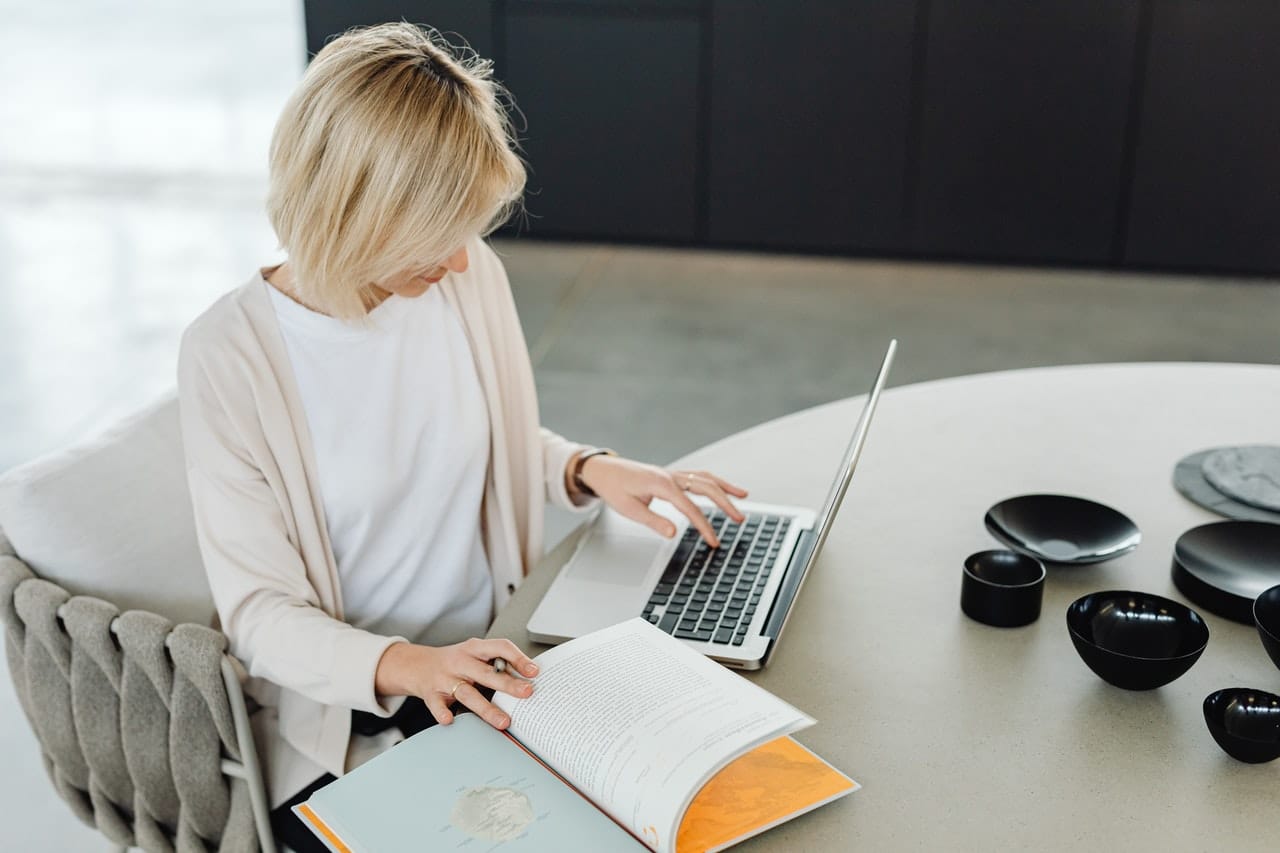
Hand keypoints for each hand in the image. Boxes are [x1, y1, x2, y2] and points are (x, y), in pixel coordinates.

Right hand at [375, 638, 539, 729]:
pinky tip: (450, 720)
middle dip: (507, 683)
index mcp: (474, 649)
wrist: (416, 665)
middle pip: (486, 673)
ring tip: (503, 721)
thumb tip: (527, 679)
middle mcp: (460, 662)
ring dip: (486, 708)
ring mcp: (445, 678)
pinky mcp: (431, 694)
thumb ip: (496, 664)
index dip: (518, 658)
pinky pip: (437, 705)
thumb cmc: (454, 662)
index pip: (499, 647)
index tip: (534, 671)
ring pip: (467, 693)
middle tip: (527, 693)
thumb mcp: (475, 655)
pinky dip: (443, 713)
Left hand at [579, 455, 748, 546]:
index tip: (714, 541)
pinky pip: (698, 476)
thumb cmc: (614, 488)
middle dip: (725, 504)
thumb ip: (653, 520)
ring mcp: (672, 473)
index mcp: (662, 485)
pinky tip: (722, 488)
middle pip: (706, 488)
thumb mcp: (629, 509)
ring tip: (743, 496)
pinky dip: (713, 481)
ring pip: (706, 478)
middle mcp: (671, 476)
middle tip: (740, 519)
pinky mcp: (671, 475)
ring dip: (725, 487)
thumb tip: (673, 533)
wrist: (603, 470)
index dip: (705, 526)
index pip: (690, 508)